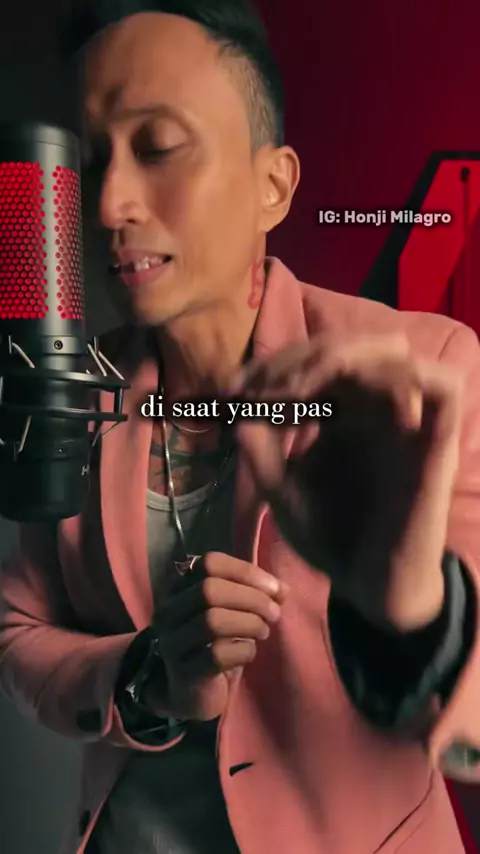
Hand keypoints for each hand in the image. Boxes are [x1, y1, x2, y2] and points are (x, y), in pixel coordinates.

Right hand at [145, 552, 285, 719]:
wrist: (193, 693)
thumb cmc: (215, 644)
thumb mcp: (232, 613)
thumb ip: (254, 595)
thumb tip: (283, 589)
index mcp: (179, 588)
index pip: (209, 563)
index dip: (246, 571)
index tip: (275, 588)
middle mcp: (168, 611)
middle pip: (209, 589)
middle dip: (252, 598)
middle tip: (274, 613)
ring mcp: (172, 642)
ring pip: (212, 621)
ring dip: (249, 623)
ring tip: (264, 631)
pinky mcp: (184, 673)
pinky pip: (217, 655)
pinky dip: (243, 651)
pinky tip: (249, 653)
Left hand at [232, 333, 463, 631]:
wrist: (366, 586)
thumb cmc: (329, 537)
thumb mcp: (281, 489)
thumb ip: (260, 450)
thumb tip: (240, 412)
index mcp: (344, 413)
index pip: (314, 359)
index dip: (271, 364)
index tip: (230, 392)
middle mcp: (377, 408)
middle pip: (347, 345)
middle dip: (296, 358)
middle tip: (258, 390)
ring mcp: (408, 421)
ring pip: (393, 351)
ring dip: (337, 359)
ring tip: (292, 394)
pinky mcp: (437, 442)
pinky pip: (443, 387)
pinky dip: (397, 379)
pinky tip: (342, 408)